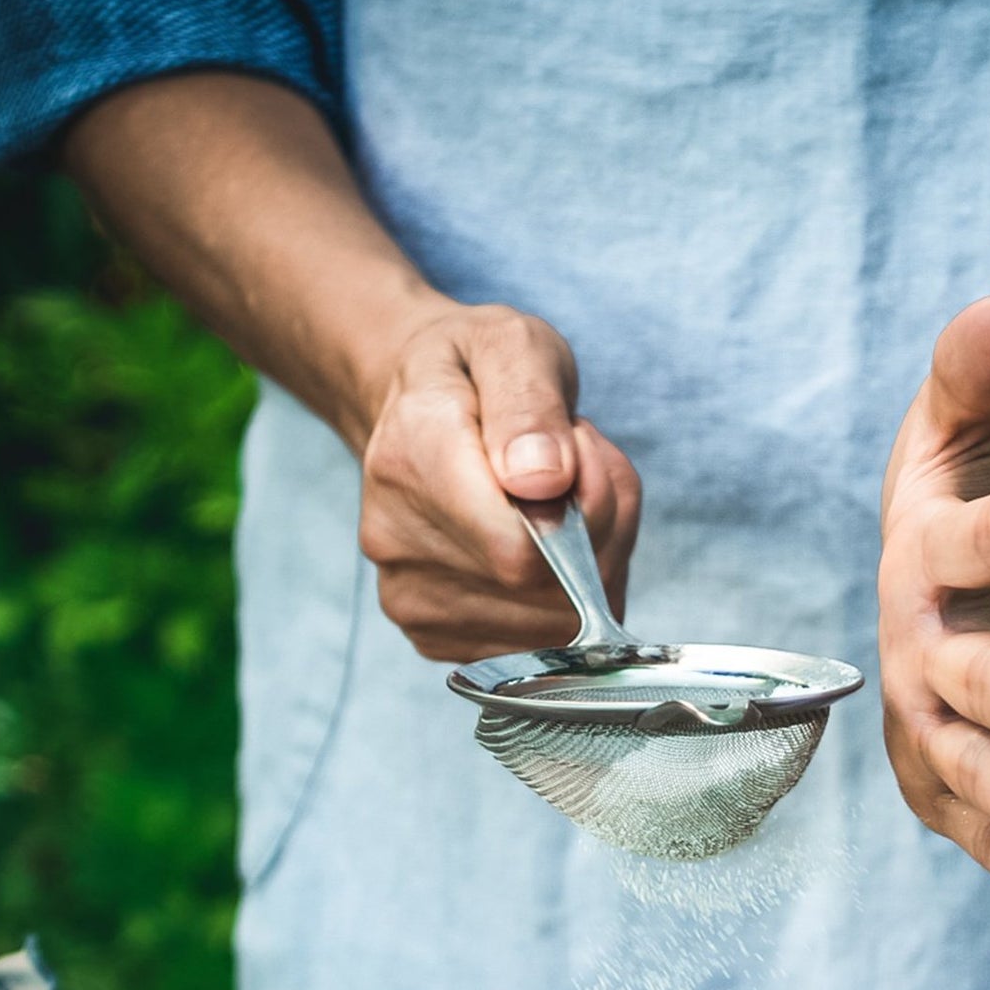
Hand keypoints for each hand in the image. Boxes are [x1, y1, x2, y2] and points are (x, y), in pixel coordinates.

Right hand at [356, 302, 640, 659]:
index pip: (521, 547)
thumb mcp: (511, 346)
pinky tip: (540, 546)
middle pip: (548, 589)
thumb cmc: (473, 374)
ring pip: (554, 622)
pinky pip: (538, 643)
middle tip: (575, 470)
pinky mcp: (432, 637)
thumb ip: (532, 404)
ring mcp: (410, 597)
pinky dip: (564, 598)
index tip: (577, 451)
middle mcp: (395, 538)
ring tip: (556, 502)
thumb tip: (544, 481)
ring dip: (587, 564)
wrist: (414, 409)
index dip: (583, 511)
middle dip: (594, 532)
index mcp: (411, 455)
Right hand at [879, 296, 989, 923]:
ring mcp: (930, 728)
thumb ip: (978, 373)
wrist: (966, 576)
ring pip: (972, 780)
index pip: (970, 543)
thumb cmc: (971, 490)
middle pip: (962, 689)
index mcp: (919, 556)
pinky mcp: (956, 788)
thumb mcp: (972, 425)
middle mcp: (912, 650)